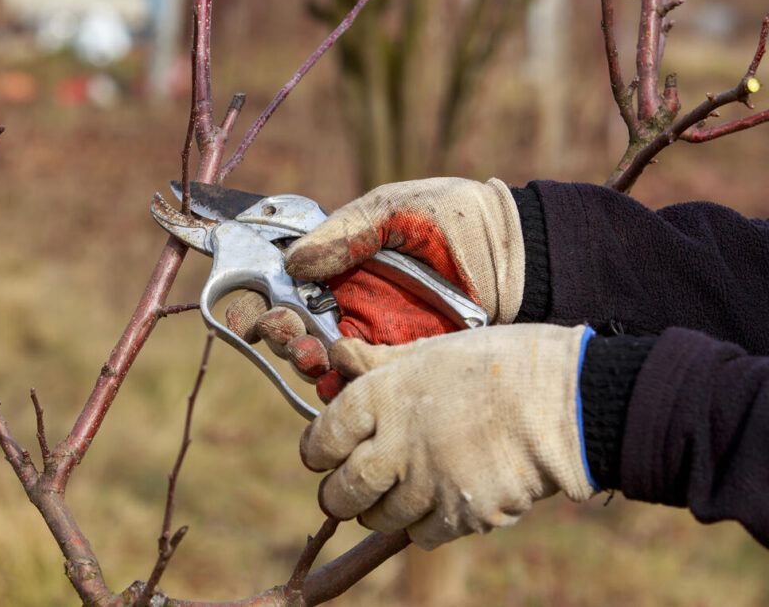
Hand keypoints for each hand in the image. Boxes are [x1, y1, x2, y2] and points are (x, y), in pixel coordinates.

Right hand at [227, 177, 525, 399]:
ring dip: (308, 364)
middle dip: (282, 338)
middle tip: (289, 333)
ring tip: (314, 356)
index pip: (285, 289)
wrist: (521, 250)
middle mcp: (350, 306)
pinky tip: (341, 380)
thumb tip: (293, 261)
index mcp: (339, 266)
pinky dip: (347, 386)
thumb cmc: (456, 218)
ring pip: (325, 364)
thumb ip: (344, 233)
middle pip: (296, 333)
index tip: (253, 309)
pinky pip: (367, 382)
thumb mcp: (394, 210)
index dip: (260, 302)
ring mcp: (377, 338)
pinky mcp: (405, 364)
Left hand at [300, 324, 596, 549]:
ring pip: (378, 519)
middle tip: (346, 487)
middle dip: (338, 493)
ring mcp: (428, 485)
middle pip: (341, 491)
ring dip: (379, 510)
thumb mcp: (433, 349)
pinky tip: (437, 501)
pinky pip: (421, 535)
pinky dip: (422, 525)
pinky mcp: (461, 516)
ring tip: (396, 493)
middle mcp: (396, 445)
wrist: (567, 401)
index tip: (323, 453)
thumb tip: (340, 356)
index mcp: (383, 396)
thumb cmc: (501, 363)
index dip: (317, 449)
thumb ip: (380, 361)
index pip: (323, 438)